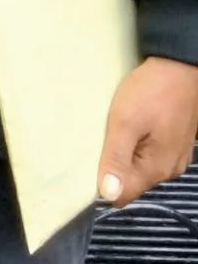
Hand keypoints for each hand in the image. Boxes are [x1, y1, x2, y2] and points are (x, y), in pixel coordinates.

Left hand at [98, 56, 197, 206]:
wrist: (180, 68)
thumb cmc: (151, 93)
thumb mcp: (125, 122)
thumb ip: (117, 158)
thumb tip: (108, 195)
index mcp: (157, 169)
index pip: (123, 195)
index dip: (103, 185)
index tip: (84, 166)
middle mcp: (169, 169)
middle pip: (131, 181)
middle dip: (112, 167)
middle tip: (95, 141)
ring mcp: (174, 156)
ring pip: (139, 166)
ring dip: (123, 153)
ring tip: (109, 131)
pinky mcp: (174, 142)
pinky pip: (149, 152)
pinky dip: (135, 143)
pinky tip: (127, 126)